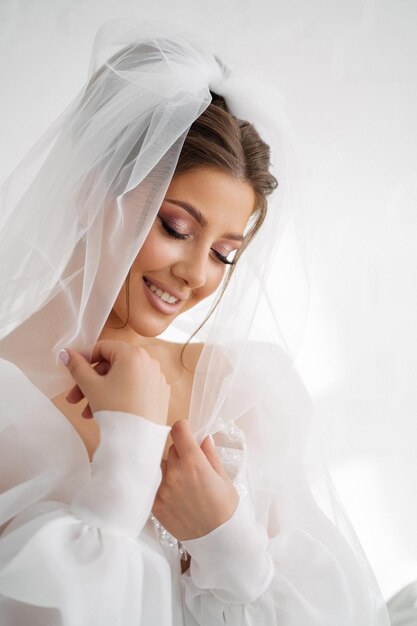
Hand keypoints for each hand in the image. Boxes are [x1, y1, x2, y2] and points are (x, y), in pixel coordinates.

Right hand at [60, 340, 169, 425]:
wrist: (138, 441)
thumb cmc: (116, 410)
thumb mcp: (91, 386)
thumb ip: (77, 366)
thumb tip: (66, 352)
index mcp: (133, 354)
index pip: (103, 347)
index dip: (85, 358)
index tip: (72, 370)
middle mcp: (149, 361)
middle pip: (112, 364)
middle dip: (91, 380)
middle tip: (74, 398)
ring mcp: (157, 378)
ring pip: (123, 378)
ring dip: (102, 391)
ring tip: (87, 412)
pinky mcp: (160, 393)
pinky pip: (136, 388)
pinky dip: (120, 395)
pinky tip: (108, 412)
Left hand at [152, 418, 239, 540]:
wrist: (218, 541)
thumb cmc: (225, 509)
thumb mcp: (223, 478)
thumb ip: (210, 455)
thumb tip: (203, 438)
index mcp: (194, 463)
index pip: (178, 431)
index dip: (183, 427)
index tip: (186, 430)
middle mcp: (175, 474)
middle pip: (171, 448)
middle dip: (181, 451)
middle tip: (191, 464)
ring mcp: (162, 490)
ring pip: (161, 466)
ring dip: (170, 468)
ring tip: (183, 483)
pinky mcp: (155, 505)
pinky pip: (154, 485)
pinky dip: (162, 484)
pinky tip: (174, 493)